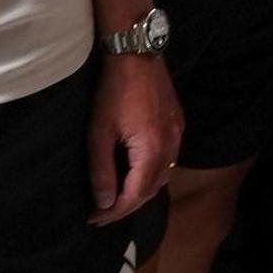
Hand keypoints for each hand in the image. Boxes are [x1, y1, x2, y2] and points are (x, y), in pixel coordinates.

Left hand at [87, 49, 183, 223]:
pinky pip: (168, 158)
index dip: (114, 212)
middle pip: (153, 189)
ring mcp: (178, 133)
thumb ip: (102, 171)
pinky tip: (135, 169)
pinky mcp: (177, 122)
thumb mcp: (99, 133)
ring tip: (117, 195)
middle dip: (128, 204)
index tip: (94, 218)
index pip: (135, 195)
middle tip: (103, 212)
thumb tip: (105, 202)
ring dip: (141, 189)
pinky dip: (152, 172)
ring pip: (163, 175)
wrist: (135, 53)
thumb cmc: (113, 91)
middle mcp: (171, 145)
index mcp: (152, 151)